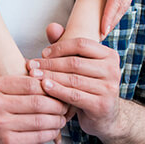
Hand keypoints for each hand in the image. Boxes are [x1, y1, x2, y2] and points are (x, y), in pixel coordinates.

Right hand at [0, 75, 68, 143]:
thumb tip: (50, 77)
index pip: (30, 83)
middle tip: (65, 105)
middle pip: (38, 101)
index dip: (49, 86)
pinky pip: (38, 136)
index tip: (59, 89)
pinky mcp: (8, 142)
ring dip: (57, 120)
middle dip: (57, 104)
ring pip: (40, 119)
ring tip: (61, 118)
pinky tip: (54, 130)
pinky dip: (51, 132)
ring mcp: (0, 125)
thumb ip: (18, 84)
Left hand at [28, 23, 122, 140]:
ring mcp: (109, 88)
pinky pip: (74, 95)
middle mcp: (112, 70)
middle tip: (32, 65)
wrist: (106, 116)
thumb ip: (67, 46)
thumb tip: (51, 27)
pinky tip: (44, 87)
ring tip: (34, 75)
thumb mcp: (82, 65)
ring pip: (73, 79)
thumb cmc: (90, 86)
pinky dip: (57, 90)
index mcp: (109, 55)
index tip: (43, 53)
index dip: (60, 47)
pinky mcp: (101, 105)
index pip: (81, 44)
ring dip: (50, 76)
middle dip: (50, 64)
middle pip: (75, 62)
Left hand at [89, 0, 144, 36]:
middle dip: (112, 21)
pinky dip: (122, 4)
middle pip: (123, 5)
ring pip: (127, 0)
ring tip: (107, 27)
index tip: (101, 31)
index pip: (116, 0)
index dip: (108, 17)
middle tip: (102, 36)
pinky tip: (115, 9)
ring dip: (118, 14)